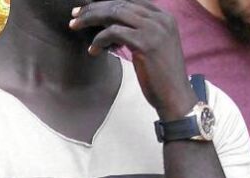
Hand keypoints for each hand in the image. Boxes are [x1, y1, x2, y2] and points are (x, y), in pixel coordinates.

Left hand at [70, 0, 197, 120]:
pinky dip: (99, 39)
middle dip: (94, 8)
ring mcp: (154, 29)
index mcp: (163, 17)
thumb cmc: (159, 75)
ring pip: (114, 13)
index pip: (130, 1)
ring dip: (91, 19)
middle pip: (120, 4)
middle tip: (74, 15)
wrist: (174, 95)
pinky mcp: (145, 43)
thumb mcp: (152, 46)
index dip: (106, 3)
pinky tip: (93, 50)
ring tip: (75, 26)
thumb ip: (137, 31)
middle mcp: (160, 18)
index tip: (87, 9)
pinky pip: (113, 32)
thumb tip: (109, 25)